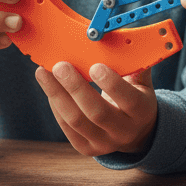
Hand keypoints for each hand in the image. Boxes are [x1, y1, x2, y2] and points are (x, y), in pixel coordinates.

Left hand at [35, 62, 157, 155]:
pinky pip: (66, 126)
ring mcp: (104, 143)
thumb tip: (122, 37)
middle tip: (60, 65)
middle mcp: (124, 131)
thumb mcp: (142, 82)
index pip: (128, 99)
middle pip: (97, 112)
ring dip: (57, 94)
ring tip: (44, 72)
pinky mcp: (85, 147)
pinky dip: (55, 104)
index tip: (94, 65)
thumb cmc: (135, 96)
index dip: (111, 84)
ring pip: (76, 120)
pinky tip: (49, 86)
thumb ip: (134, 64)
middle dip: (75, 87)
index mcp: (142, 112)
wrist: (135, 131)